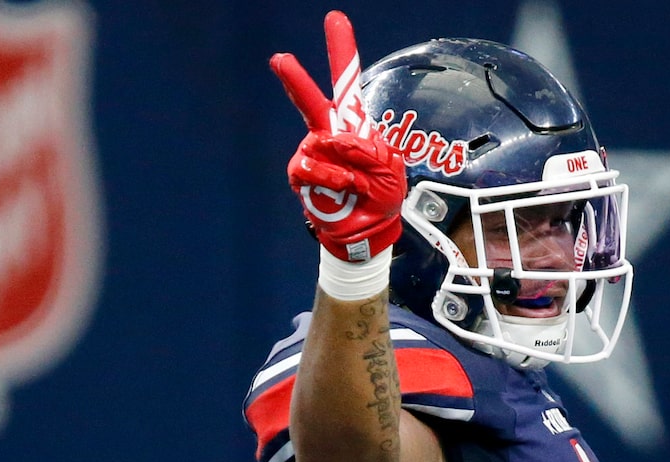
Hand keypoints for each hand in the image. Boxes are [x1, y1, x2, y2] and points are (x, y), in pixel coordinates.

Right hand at [270, 12, 404, 263]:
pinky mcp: (301, 176)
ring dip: (344, 164)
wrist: (367, 231)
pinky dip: (330, 176)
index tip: (335, 20)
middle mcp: (329, 133)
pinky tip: (343, 185)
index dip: (341, 51)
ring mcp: (313, 153)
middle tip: (280, 58)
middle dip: (295, 79)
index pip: (346, 83)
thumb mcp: (390, 169)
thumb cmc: (380, 197)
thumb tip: (341, 141)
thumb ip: (370, 150)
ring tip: (355, 182)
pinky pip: (311, 167)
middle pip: (310, 100)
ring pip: (320, 144)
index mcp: (353, 124)